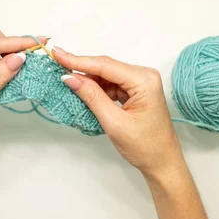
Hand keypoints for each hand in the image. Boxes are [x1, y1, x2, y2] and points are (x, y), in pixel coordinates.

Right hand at [52, 48, 184, 178]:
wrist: (162, 162)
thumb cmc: (145, 147)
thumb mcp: (114, 123)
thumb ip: (92, 97)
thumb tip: (70, 78)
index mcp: (144, 80)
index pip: (105, 65)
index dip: (79, 60)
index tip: (57, 55)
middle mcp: (144, 76)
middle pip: (106, 67)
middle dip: (81, 67)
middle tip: (56, 63)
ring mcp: (140, 83)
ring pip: (106, 75)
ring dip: (87, 78)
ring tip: (65, 78)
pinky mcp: (135, 91)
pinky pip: (111, 84)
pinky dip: (96, 87)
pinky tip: (81, 89)